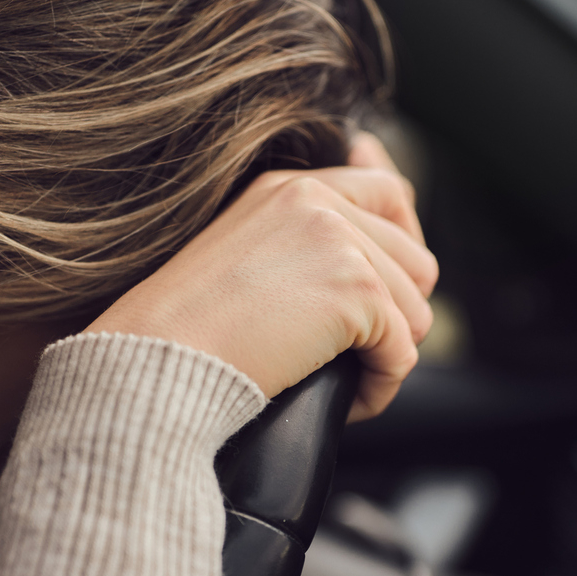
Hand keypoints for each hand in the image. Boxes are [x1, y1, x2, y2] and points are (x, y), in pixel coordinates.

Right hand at [86, 132, 436, 420]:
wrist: (159, 360)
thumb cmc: (190, 328)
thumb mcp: (247, 252)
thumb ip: (309, 232)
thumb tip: (369, 176)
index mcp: (290, 188)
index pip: (390, 194)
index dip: (407, 249)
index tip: (391, 294)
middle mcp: (318, 201)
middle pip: (416, 263)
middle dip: (397, 318)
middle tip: (356, 354)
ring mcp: (340, 242)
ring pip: (417, 313)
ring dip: (388, 358)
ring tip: (344, 380)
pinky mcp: (356, 291)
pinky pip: (403, 352)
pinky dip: (381, 387)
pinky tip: (348, 400)